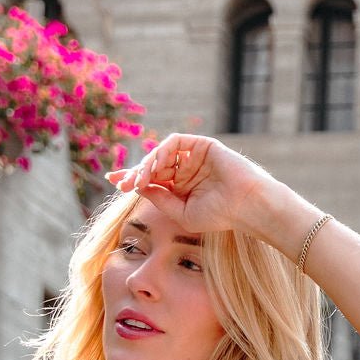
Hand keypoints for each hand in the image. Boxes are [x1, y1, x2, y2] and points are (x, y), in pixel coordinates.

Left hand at [104, 132, 277, 234]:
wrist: (246, 206)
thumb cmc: (219, 215)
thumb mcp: (181, 213)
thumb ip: (160, 198)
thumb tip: (137, 185)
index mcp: (180, 187)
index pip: (152, 180)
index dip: (132, 178)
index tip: (113, 181)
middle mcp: (185, 170)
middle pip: (152, 165)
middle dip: (134, 172)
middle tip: (119, 181)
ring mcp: (193, 157)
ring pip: (161, 154)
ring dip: (147, 165)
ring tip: (139, 179)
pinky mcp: (202, 145)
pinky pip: (176, 143)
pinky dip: (163, 152)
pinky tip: (157, 166)